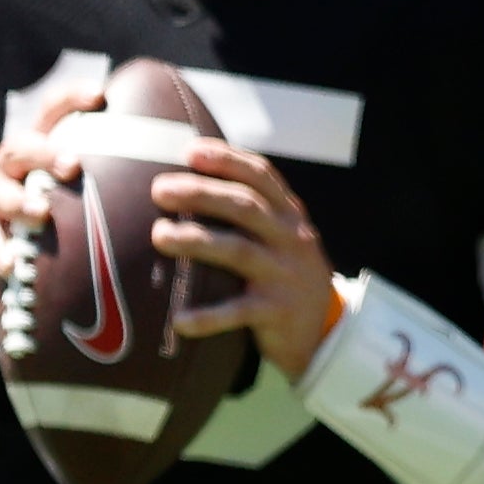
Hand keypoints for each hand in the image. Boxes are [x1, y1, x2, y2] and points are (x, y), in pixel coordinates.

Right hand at [0, 75, 105, 311]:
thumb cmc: (53, 206)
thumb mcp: (72, 184)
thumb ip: (109, 174)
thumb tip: (178, 171)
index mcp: (39, 143)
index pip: (53, 111)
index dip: (72, 99)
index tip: (99, 95)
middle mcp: (12, 163)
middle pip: (22, 147)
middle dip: (46, 154)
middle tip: (72, 166)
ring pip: (1, 192)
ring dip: (21, 203)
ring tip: (41, 214)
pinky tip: (12, 264)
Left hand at [154, 135, 344, 377]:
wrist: (323, 330)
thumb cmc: (284, 274)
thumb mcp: (279, 237)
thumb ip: (251, 213)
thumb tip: (186, 186)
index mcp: (289, 215)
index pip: (261, 176)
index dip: (227, 160)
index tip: (191, 152)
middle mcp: (291, 239)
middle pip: (245, 207)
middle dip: (201, 193)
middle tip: (160, 190)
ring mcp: (285, 275)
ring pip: (238, 251)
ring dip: (196, 240)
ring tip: (159, 235)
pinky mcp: (277, 311)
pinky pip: (238, 311)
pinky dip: (208, 317)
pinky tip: (179, 319)